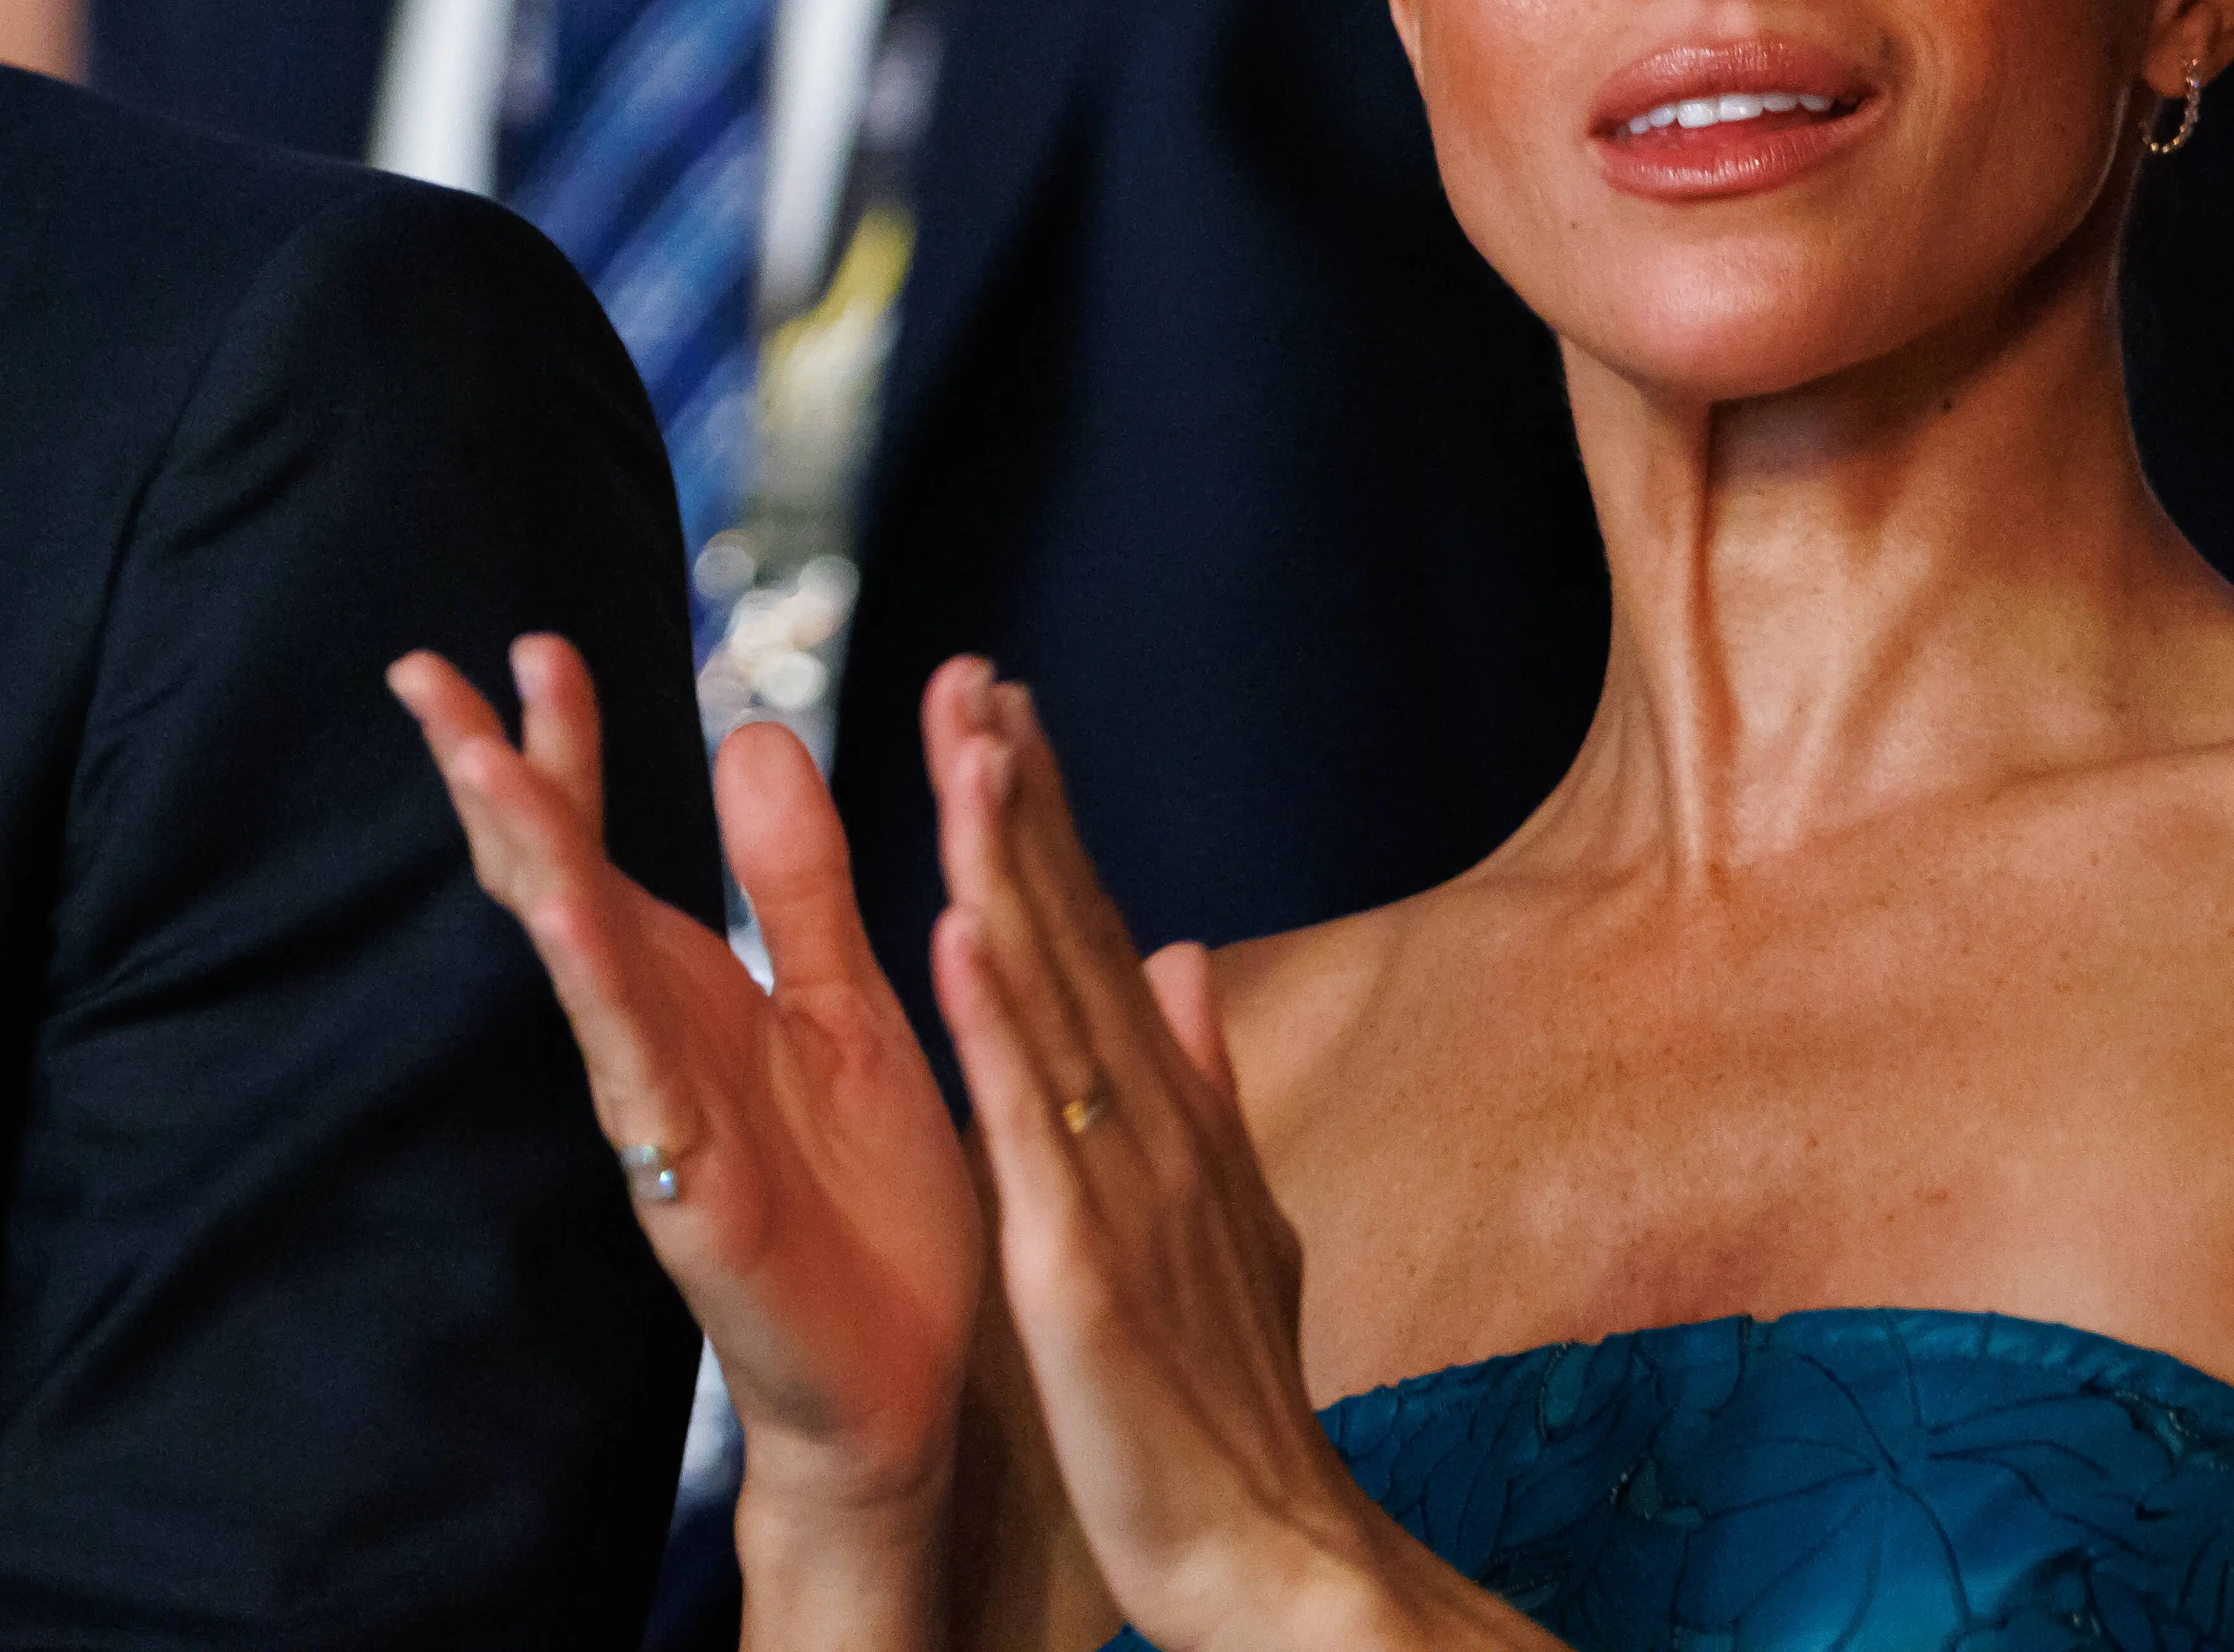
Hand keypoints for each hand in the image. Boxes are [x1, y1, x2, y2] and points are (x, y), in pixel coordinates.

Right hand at [392, 641, 979, 1545]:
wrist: (910, 1383)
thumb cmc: (871, 1206)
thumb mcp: (847, 1002)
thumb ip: (800, 879)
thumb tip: (753, 733)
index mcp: (694, 986)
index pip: (604, 840)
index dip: (565, 746)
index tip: (534, 644)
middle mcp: (654, 1036)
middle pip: (552, 881)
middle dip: (493, 779)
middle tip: (424, 673)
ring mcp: (658, 1109)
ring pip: (574, 963)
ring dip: (528, 860)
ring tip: (480, 762)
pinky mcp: (691, 1187)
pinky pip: (635, 1073)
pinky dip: (598, 991)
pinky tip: (566, 917)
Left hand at [929, 666, 1459, 1651]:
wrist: (1274, 1557)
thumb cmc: (1230, 1401)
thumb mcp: (1226, 1217)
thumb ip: (1202, 1086)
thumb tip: (1182, 956)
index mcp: (1165, 1120)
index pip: (1097, 938)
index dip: (1052, 821)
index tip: (1005, 706)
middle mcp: (1150, 1131)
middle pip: (1076, 938)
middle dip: (1025, 804)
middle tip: (973, 675)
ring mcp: (1117, 1194)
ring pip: (1053, 1004)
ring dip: (1012, 873)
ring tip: (968, 753)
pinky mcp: (1079, 1271)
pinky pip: (1027, 1134)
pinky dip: (996, 1032)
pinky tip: (959, 938)